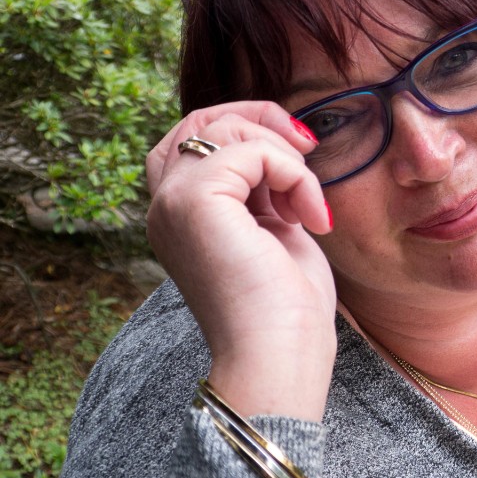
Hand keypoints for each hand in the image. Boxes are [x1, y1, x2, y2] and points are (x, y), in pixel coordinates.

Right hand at [146, 102, 335, 420]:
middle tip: (307, 147)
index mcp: (180, 214)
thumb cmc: (285, 305)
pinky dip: (294, 174)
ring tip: (307, 206)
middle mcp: (165, 205)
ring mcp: (173, 202)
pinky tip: (310, 218)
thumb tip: (280, 145)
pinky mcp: (195, 202)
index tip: (298, 148)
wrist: (280, 358)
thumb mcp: (273, 228)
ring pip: (226, 128)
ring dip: (284, 155)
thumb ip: (262, 187)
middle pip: (201, 120)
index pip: (191, 138)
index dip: (243, 125)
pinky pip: (252, 152)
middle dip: (261, 118)